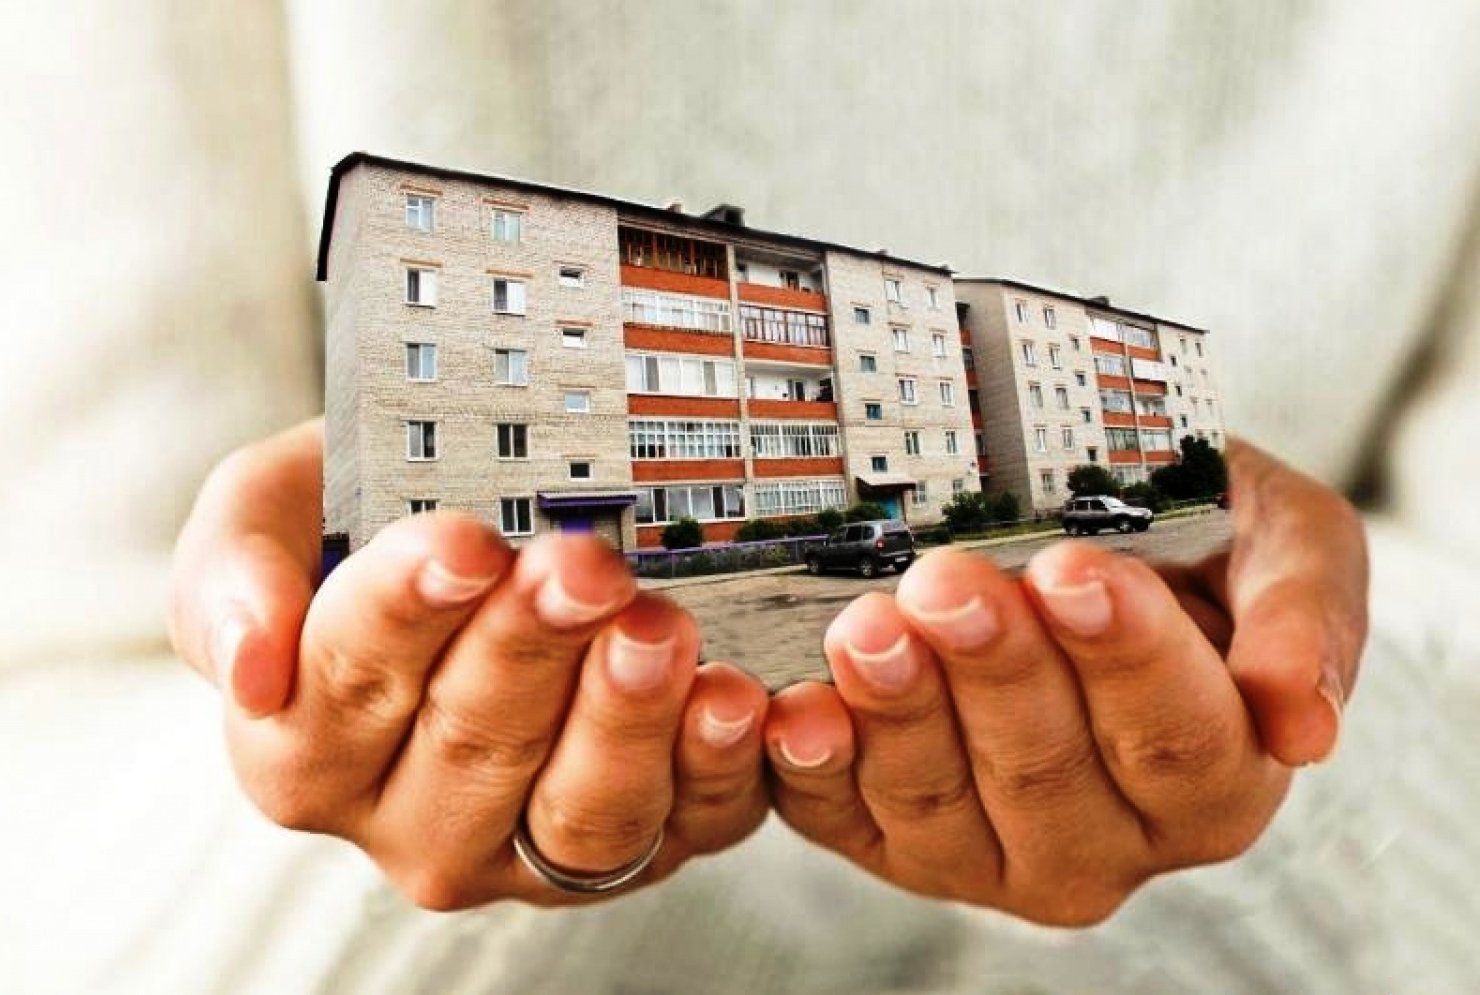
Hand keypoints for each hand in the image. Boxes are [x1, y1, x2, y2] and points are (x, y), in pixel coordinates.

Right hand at [170, 419, 769, 908]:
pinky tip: (733, 699)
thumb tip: (250, 667)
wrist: (457, 542)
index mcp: (304, 749)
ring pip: (579, 810)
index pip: (345, 689)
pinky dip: (716, 767)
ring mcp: (528, 845)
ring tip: (657, 627)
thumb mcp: (266, 512)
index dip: (407, 612)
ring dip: (625, 716)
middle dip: (531, 646)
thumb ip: (229, 578)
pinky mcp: (639, 842)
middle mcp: (412, 819)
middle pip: (471, 745)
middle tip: (584, 565)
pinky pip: (685, 824)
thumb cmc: (354, 526)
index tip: (463, 545)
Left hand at [763, 440, 1366, 924]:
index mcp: (1213, 780)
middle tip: (950, 580)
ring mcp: (988, 851)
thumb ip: (1306, 621)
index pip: (1178, 741)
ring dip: (900, 711)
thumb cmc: (1194, 541)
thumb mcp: (1285, 543)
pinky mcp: (889, 838)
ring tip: (870, 625)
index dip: (1126, 658)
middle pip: (1048, 773)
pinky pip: (842, 820)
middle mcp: (1104, 841)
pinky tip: (797, 711)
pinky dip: (812, 769)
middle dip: (996, 671)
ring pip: (940, 800)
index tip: (1075, 571)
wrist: (1086, 542)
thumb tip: (1306, 728)